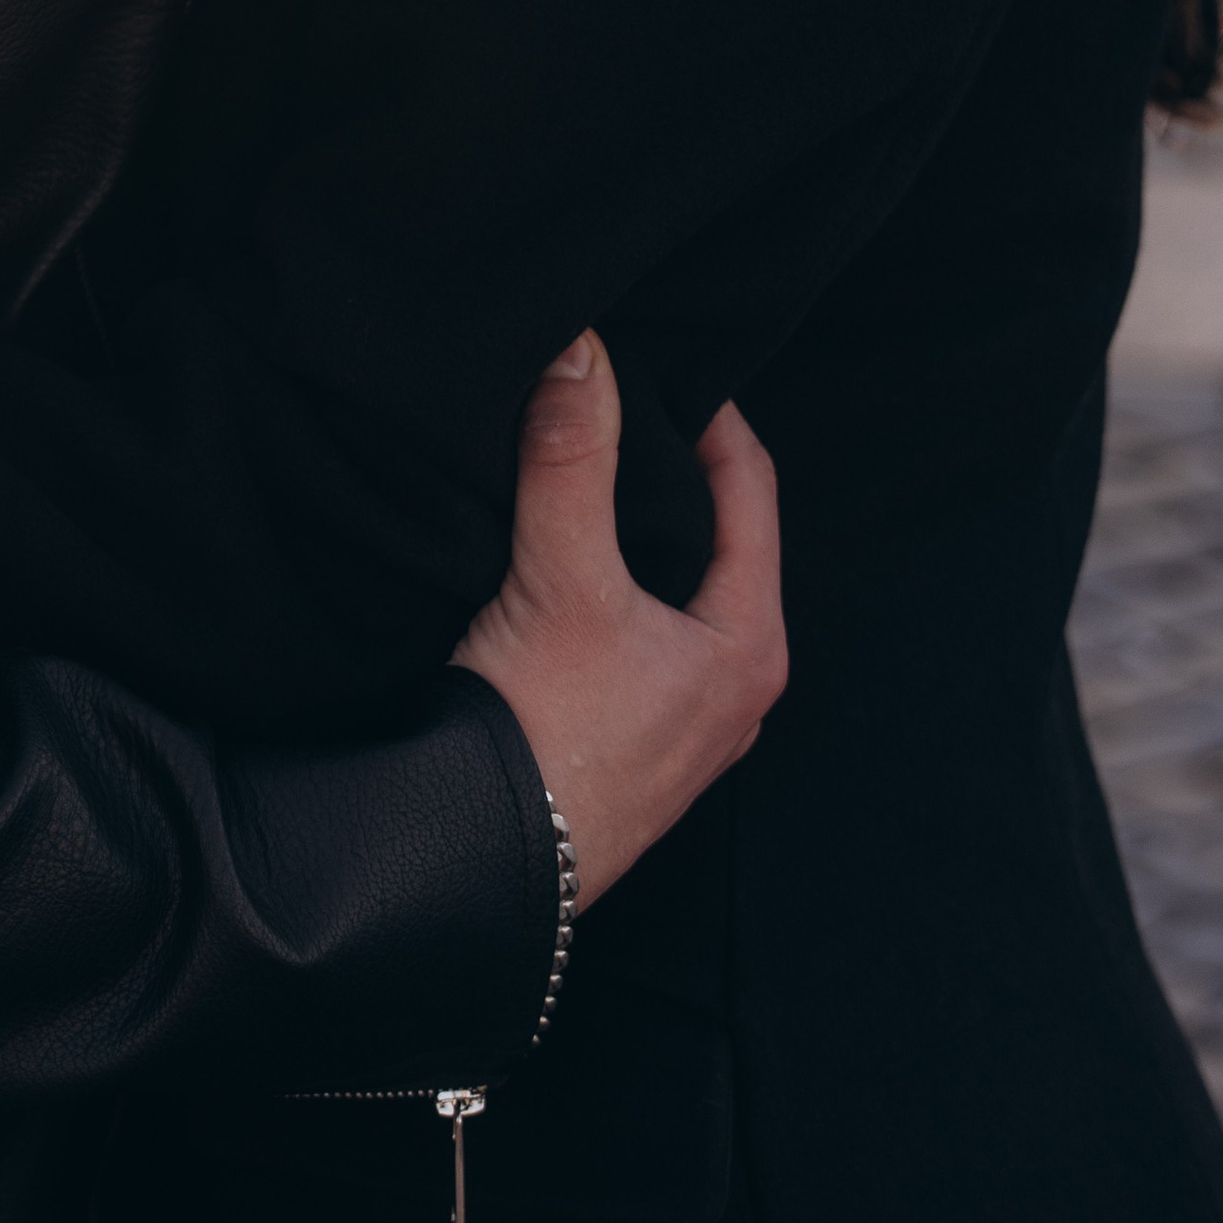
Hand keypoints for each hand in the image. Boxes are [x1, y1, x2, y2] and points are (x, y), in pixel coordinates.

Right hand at [450, 332, 783, 909]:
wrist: (473, 873)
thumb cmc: (542, 741)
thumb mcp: (561, 581)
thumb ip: (570, 458)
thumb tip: (582, 349)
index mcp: (749, 646)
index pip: (750, 488)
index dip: (707, 414)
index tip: (658, 358)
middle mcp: (730, 689)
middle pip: (713, 538)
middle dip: (667, 468)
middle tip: (615, 399)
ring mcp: (679, 725)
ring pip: (666, 588)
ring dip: (631, 530)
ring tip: (577, 467)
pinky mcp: (625, 745)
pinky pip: (630, 634)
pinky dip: (603, 585)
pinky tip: (548, 561)